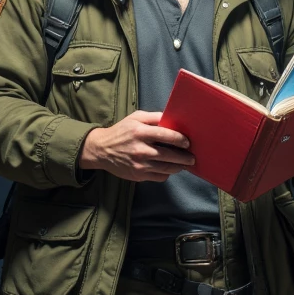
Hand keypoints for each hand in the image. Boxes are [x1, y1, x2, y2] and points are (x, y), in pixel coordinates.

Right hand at [79, 110, 195, 181]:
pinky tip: (169, 169)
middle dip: (184, 157)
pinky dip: (167, 173)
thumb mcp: (135, 118)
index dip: (180, 139)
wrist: (101, 150)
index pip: (166, 135)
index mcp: (140, 132)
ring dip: (178, 167)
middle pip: (169, 155)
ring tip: (185, 164)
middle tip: (192, 157)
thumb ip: (154, 117)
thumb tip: (173, 118)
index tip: (187, 142)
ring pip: (166, 168)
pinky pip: (159, 177)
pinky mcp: (138, 175)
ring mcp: (139, 164)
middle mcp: (140, 149)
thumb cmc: (121, 132)